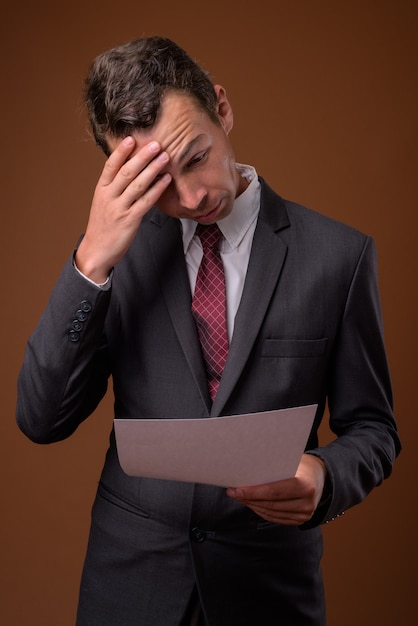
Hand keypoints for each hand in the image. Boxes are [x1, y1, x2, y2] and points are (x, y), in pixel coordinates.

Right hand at [75, 136, 171, 282]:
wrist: (97, 251)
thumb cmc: (103, 226)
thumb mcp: (104, 202)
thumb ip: (115, 187)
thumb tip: (131, 169)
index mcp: (101, 190)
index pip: (110, 166)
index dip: (121, 152)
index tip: (132, 139)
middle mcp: (108, 197)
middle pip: (126, 172)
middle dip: (142, 156)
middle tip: (156, 144)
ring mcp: (119, 208)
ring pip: (137, 185)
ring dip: (153, 169)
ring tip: (165, 157)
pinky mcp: (129, 220)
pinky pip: (145, 202)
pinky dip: (156, 189)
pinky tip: (166, 180)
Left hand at [226, 454, 326, 524]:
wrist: (321, 475)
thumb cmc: (301, 464)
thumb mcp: (291, 460)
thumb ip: (273, 467)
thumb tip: (245, 469)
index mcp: (306, 485)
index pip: (274, 491)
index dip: (253, 492)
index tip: (236, 489)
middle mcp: (307, 503)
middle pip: (270, 504)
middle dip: (248, 498)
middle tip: (232, 492)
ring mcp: (305, 515)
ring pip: (271, 513)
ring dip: (252, 505)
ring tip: (238, 496)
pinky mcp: (300, 520)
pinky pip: (275, 518)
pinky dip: (261, 511)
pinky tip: (251, 503)